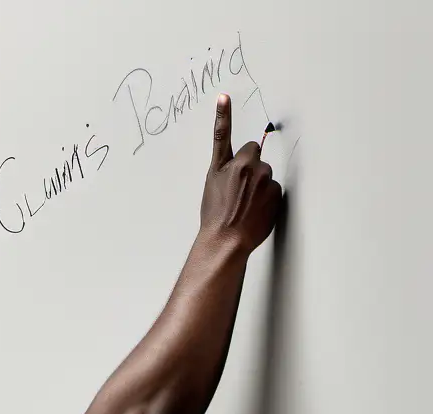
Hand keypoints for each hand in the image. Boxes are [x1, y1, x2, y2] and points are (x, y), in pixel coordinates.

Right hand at [199, 93, 281, 255]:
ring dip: (260, 186)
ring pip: (266, 176)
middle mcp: (251, 167)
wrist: (227, 239)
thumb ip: (224, 162)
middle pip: (256, 159)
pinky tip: (255, 211)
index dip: (229, 126)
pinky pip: (274, 190)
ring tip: (246, 206)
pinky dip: (267, 198)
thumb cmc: (215, 216)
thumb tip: (238, 149)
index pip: (231, 138)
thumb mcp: (211, 184)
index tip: (223, 99)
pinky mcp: (277, 194)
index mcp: (233, 164)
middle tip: (238, 192)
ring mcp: (266, 180)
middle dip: (251, 170)